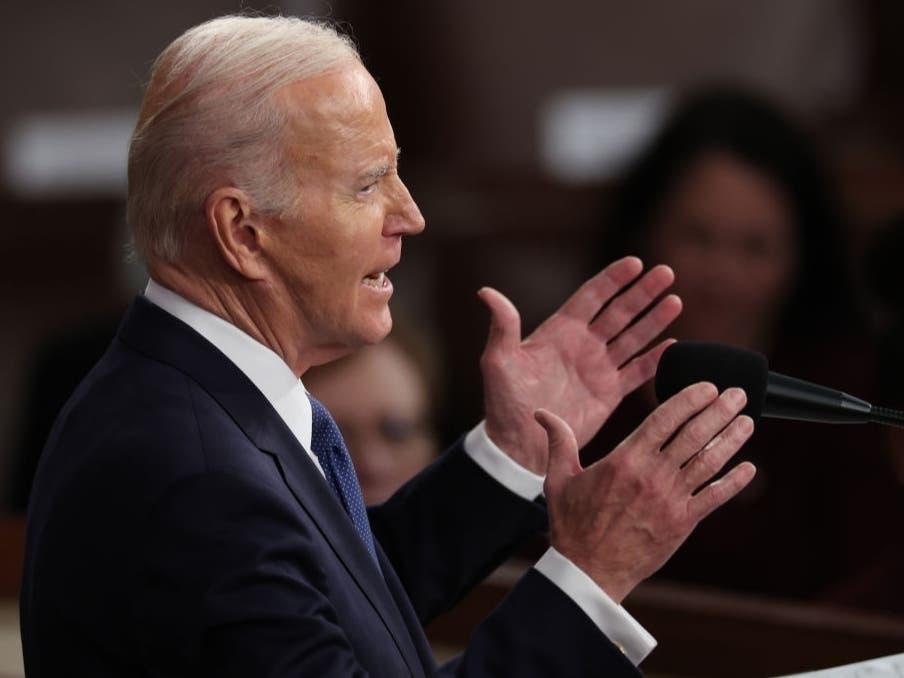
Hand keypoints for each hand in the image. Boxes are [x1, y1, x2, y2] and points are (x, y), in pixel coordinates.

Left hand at [479, 256, 680, 473]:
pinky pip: (637, 371)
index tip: (635, 263)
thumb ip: (502, 327)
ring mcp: (597, 368)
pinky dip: (655, 359)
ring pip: (633, 336)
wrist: (520, 446)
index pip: (591, 296)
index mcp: (559, 331)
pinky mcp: (609, 393)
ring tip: (675, 301)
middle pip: (619, 311)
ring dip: (654, 319)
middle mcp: (582, 345)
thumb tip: (486, 292)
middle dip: (642, 292)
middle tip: (666, 273)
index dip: (613, 279)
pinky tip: (673, 344)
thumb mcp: (499, 361)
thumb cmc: (504, 402)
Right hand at [535, 383, 755, 602]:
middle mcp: (652, 475)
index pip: (664, 419)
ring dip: (731, 439)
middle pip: (694, 435)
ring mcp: (671, 499)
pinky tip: (749, 468)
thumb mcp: (558, 478)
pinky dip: (734, 482)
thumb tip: (541, 413)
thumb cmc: (572, 524)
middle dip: (719, 411)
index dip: (689, 399)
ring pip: (708, 462)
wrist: (588, 571)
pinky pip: (714, 497)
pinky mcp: (682, 523)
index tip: (708, 387)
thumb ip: (559, 441)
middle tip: (738, 394)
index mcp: (625, 459)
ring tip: (748, 421)